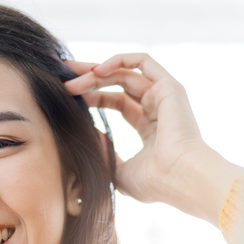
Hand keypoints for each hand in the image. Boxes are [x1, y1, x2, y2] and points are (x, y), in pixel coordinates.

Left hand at [64, 53, 243, 226]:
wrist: (180, 179)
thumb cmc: (155, 183)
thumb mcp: (119, 171)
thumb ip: (105, 153)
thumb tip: (89, 135)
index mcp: (149, 128)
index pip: (117, 102)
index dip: (92, 96)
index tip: (67, 96)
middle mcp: (157, 108)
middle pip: (118, 83)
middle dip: (89, 78)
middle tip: (63, 76)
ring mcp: (164, 96)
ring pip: (124, 73)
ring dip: (95, 73)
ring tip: (72, 82)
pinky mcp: (168, 86)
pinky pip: (142, 61)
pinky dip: (118, 60)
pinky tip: (96, 71)